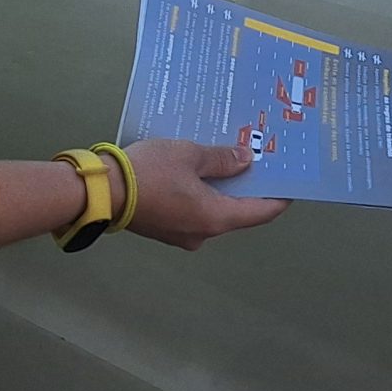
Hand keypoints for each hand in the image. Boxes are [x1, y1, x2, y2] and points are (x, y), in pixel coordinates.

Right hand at [121, 139, 288, 250]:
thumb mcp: (190, 155)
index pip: (261, 213)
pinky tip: (198, 172)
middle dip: (247, 186)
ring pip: (212, 211)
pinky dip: (200, 194)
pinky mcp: (164, 229)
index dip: (279, 198)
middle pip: (237, 211)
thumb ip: (222, 159)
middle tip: (257, 160)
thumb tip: (245, 161)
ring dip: (220, 188)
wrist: (100, 193)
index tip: (291, 182)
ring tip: (226, 159)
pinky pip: (192, 211)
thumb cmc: (149, 173)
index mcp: (216, 218)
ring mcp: (182, 235)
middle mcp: (203, 234)